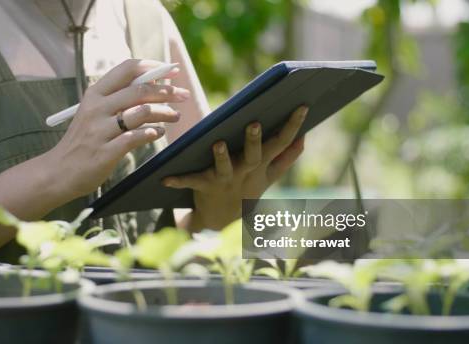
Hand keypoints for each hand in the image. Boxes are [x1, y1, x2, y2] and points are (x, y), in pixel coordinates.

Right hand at [46, 59, 189, 201]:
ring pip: (142, 112)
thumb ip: (118, 99)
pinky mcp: (106, 152)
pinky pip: (136, 137)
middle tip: (183, 96)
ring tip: (175, 116)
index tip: (171, 72)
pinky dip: (152, 133)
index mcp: (94, 94)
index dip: (153, 67)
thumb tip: (152, 84)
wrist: (59, 172)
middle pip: (139, 90)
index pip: (127, 69)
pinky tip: (158, 133)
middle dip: (167, 91)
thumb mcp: (94, 113)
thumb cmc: (83, 141)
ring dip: (165, 112)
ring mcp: (100, 130)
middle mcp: (96, 108)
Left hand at [164, 106, 307, 230]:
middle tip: (255, 123)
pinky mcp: (204, 187)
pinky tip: (164, 178)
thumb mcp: (269, 177)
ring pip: (224, 168)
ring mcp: (225, 181)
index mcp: (262, 166)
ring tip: (218, 143)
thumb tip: (304, 138)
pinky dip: (178, 180)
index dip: (293, 126)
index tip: (303, 106)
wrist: (222, 222)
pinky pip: (191, 182)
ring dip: (221, 157)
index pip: (281, 143)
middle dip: (255, 141)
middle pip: (254, 156)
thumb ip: (286, 159)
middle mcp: (246, 173)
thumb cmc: (246, 190)